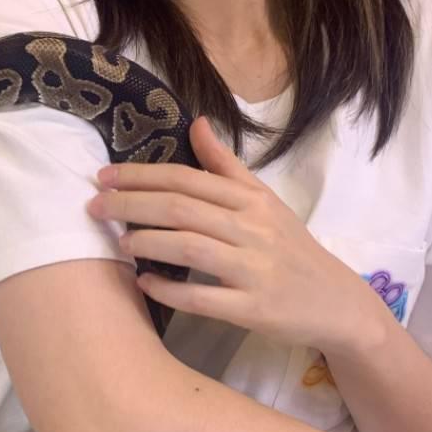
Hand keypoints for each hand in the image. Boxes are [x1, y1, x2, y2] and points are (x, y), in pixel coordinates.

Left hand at [86, 115, 377, 353]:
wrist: (337, 303)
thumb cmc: (292, 250)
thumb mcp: (266, 202)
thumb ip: (227, 167)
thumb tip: (197, 122)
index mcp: (253, 200)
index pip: (188, 179)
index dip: (141, 175)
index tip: (104, 176)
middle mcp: (253, 229)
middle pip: (181, 208)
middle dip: (131, 203)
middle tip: (94, 205)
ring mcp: (254, 270)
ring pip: (189, 247)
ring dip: (146, 242)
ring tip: (117, 242)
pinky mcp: (253, 309)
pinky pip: (203, 297)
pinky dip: (169, 289)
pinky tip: (144, 283)